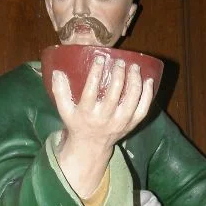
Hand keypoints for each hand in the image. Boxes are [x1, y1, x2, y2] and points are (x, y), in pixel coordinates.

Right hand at [52, 55, 153, 197]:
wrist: (91, 146)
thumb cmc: (77, 123)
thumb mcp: (64, 110)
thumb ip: (60, 91)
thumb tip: (58, 71)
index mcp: (87, 113)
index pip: (92, 90)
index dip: (96, 73)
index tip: (100, 59)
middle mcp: (105, 118)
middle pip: (115, 94)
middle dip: (119, 75)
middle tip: (120, 62)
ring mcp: (121, 122)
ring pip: (132, 99)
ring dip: (134, 81)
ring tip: (134, 67)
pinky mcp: (132, 124)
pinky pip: (144, 109)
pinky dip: (147, 94)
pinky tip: (148, 80)